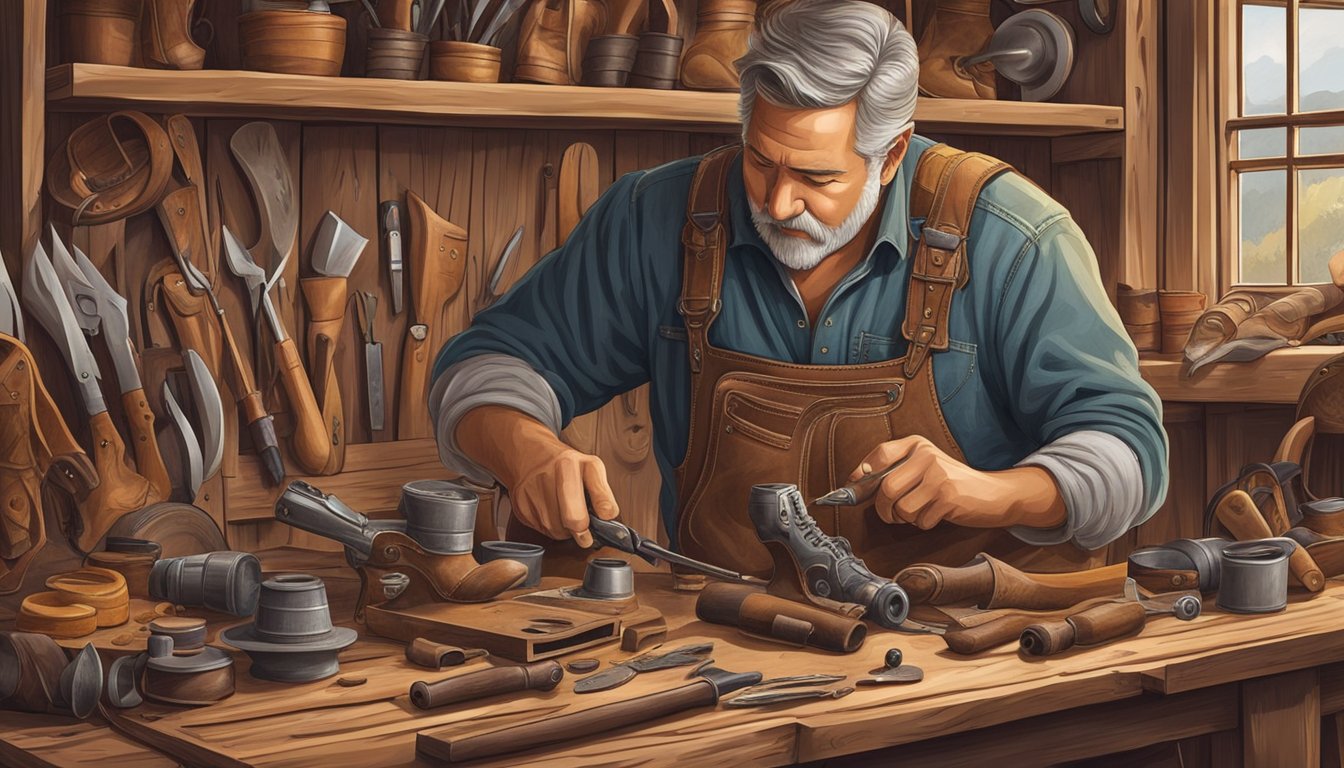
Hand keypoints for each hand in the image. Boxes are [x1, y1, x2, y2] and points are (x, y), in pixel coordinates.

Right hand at [456, 405, 619, 547]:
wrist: (530, 455)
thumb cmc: (565, 464)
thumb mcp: (591, 468)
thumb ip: (603, 493)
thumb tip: (608, 516)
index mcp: (567, 464)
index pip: (586, 497)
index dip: (600, 516)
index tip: (603, 517)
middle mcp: (547, 476)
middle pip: (572, 520)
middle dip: (582, 529)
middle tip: (585, 526)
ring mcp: (530, 493)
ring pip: (556, 530)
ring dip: (565, 529)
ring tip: (566, 511)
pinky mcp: (519, 507)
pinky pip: (542, 530)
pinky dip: (551, 526)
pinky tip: (552, 511)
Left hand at [851, 436, 1064, 530]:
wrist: (992, 494)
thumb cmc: (950, 483)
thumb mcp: (924, 467)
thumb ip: (894, 470)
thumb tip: (856, 482)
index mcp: (917, 445)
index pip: (880, 454)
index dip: (862, 474)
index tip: (855, 488)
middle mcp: (927, 456)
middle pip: (886, 488)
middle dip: (883, 509)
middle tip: (890, 515)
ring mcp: (939, 476)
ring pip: (901, 508)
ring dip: (904, 519)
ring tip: (917, 513)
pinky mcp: (949, 498)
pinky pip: (919, 519)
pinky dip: (922, 524)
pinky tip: (935, 515)